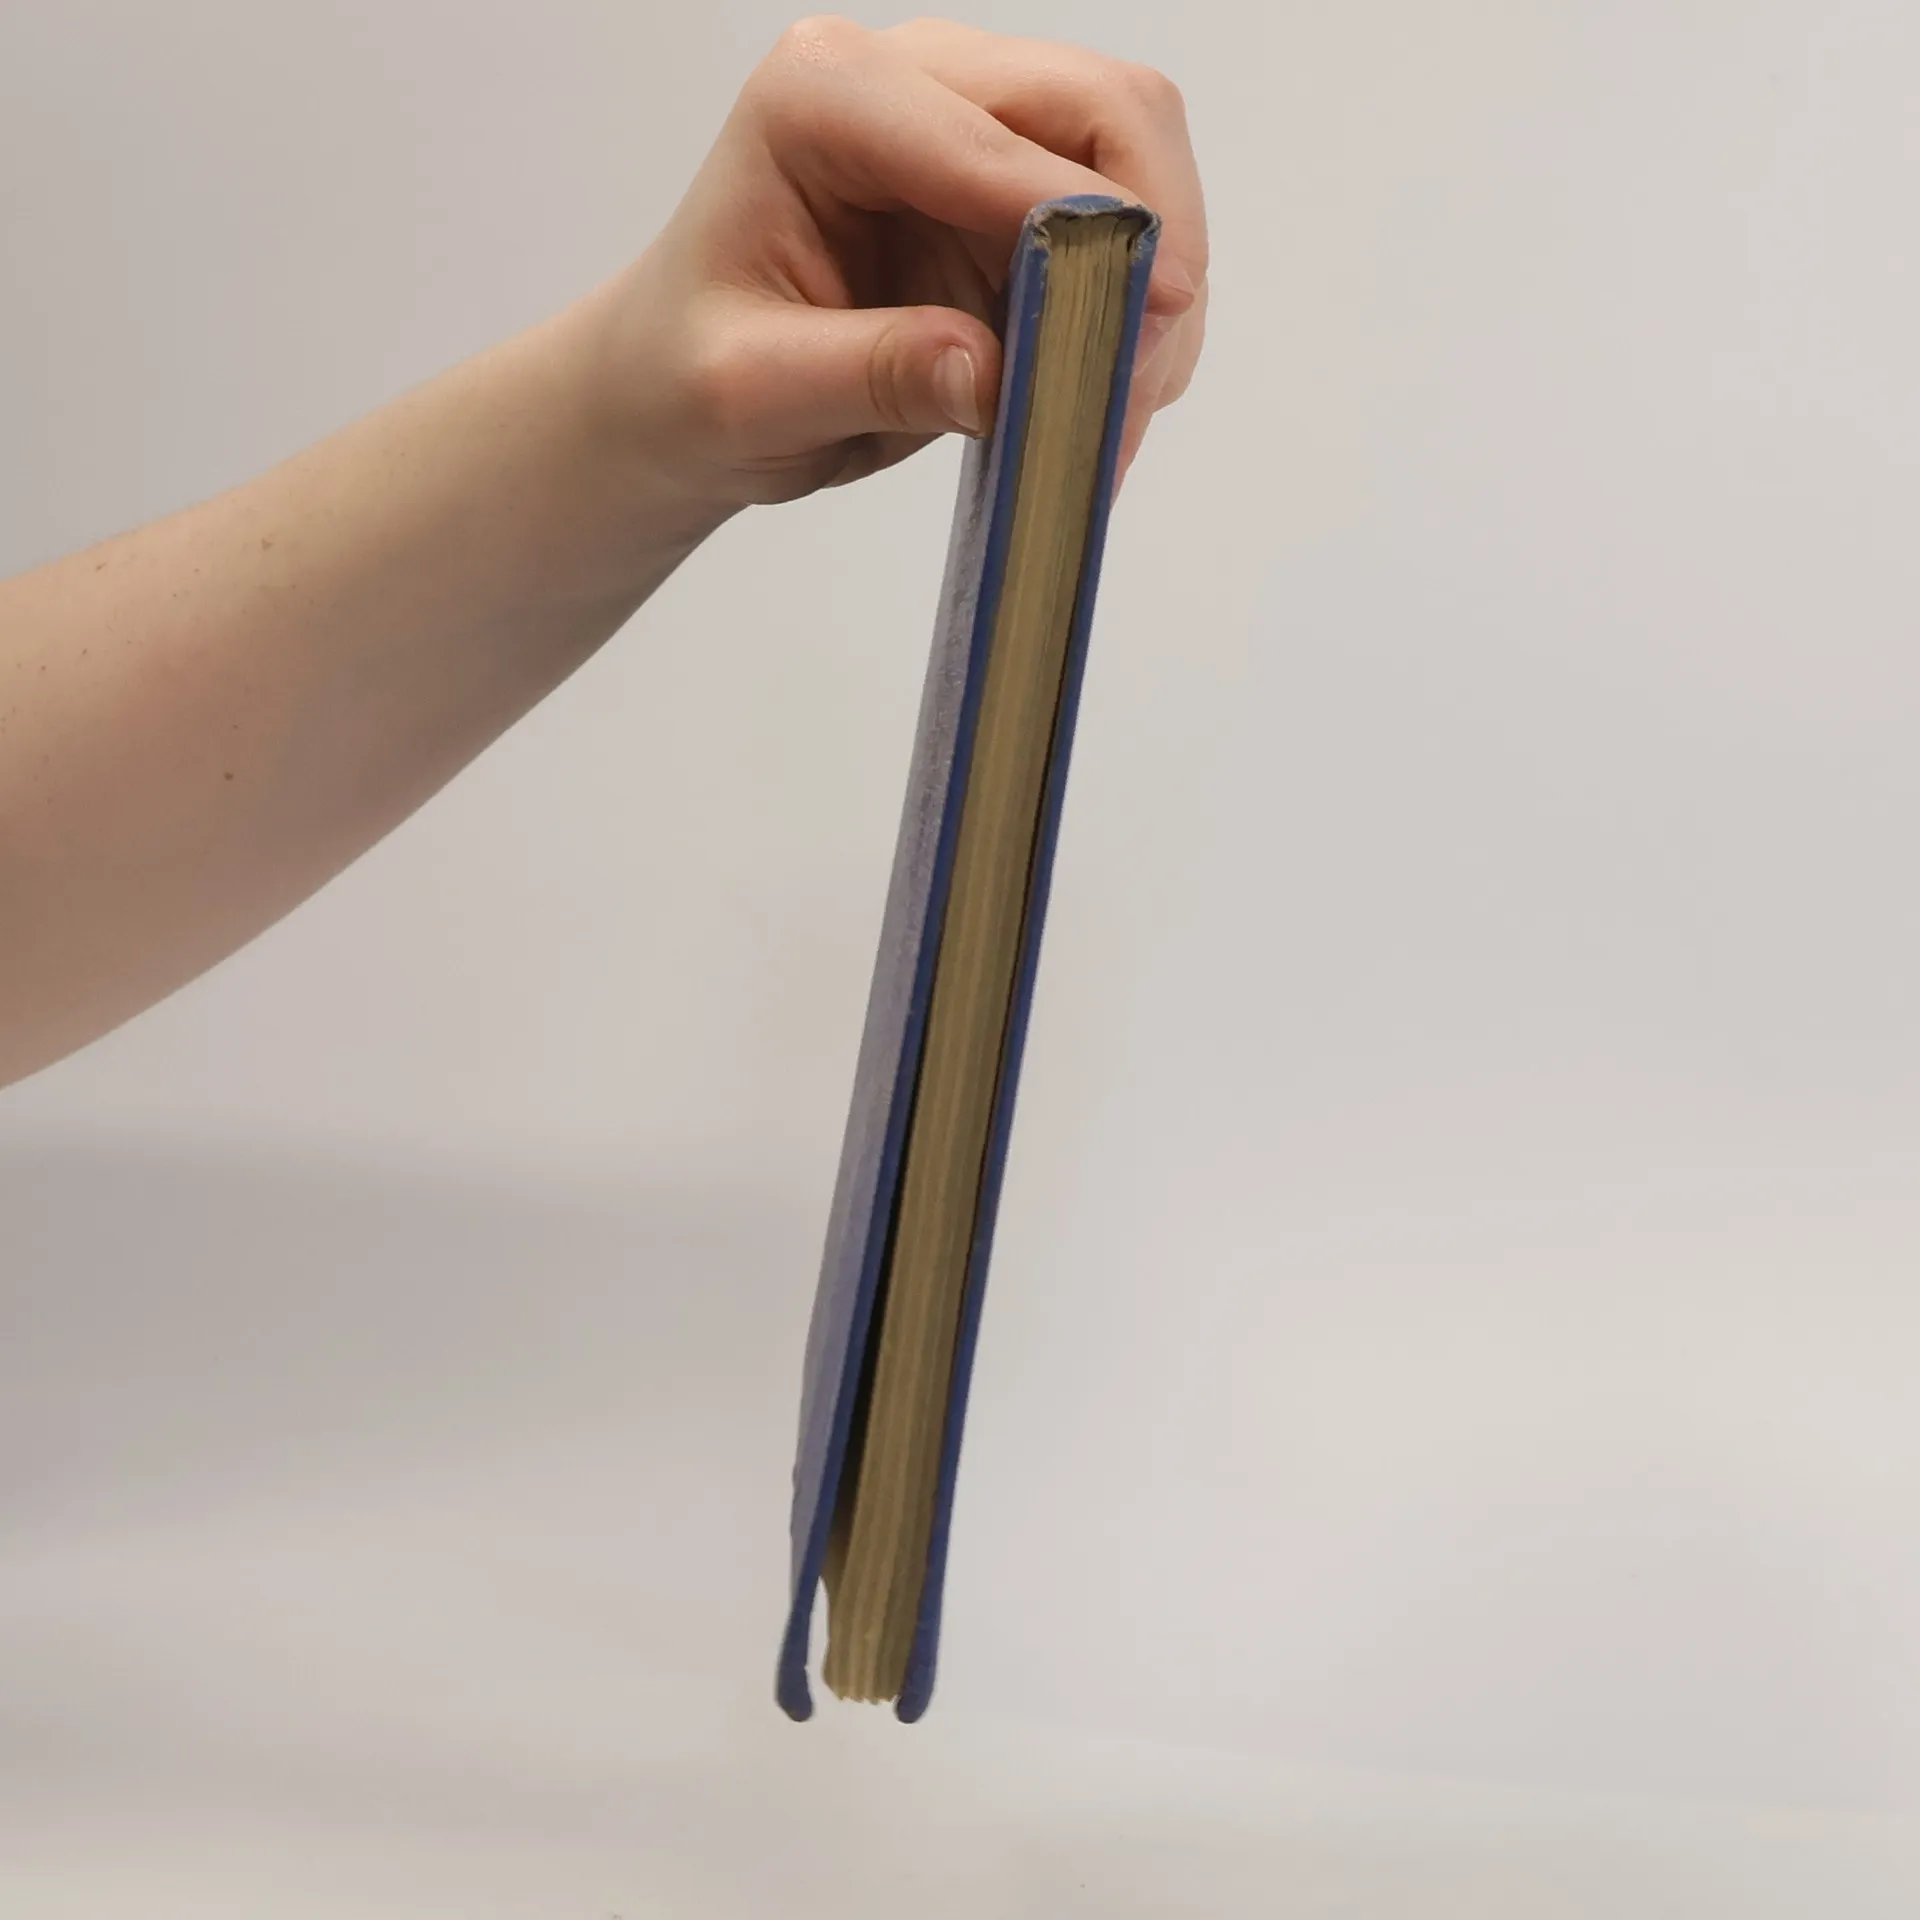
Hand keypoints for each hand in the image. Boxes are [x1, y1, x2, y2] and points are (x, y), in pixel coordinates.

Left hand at [601, 16, 1208, 515]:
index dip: (1092, 221)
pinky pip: (1121, 237)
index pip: (993, 139)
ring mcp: (971, 137)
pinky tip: (1099, 399)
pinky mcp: (1010, 204)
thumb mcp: (751, 395)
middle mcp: (910, 85)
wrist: (673, 393)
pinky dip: (1134, 321)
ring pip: (1134, 170)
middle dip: (1152, 239)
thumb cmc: (685, 380)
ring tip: (1115, 417)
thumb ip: (871, 375)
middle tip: (1151, 370)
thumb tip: (993, 376)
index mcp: (825, 98)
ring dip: (1156, 294)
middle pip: (1102, 110)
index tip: (1153, 315)